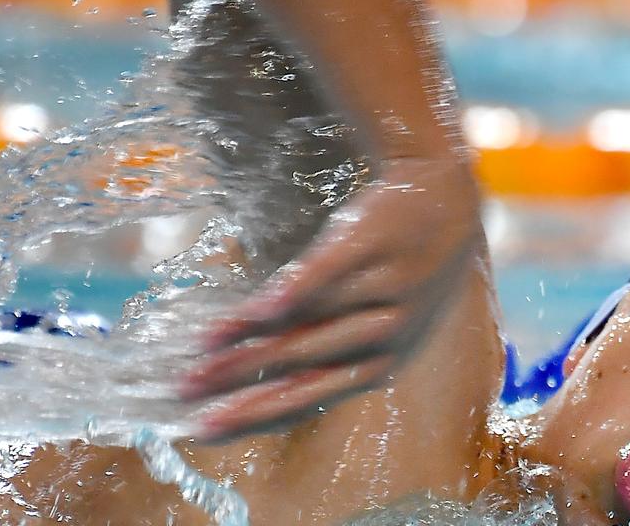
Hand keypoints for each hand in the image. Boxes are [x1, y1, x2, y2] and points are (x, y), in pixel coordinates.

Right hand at [178, 156, 482, 439]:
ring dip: (251, 342)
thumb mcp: (368, 323)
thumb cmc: (396, 274)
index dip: (257, 414)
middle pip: (301, 365)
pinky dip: (294, 292)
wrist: (444, 200)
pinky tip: (259, 311)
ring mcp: (381, 288)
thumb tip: (248, 384)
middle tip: (185, 392)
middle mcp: (385, 334)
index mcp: (382, 362)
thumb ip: (318, 350)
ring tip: (200, 351)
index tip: (205, 429)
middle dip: (240, 383)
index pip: (310, 397)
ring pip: (307, 323)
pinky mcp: (372, 243)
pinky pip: (328, 272)